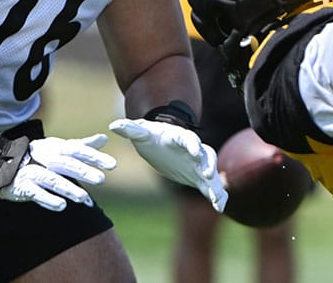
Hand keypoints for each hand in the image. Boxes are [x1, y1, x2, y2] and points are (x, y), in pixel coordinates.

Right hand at [0, 133, 115, 221]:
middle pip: (65, 163)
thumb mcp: (60, 148)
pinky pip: (35, 193)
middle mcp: (44, 157)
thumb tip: (104, 137)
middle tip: (101, 180)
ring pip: (51, 179)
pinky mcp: (23, 186)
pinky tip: (61, 206)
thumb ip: (82, 145)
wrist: (3, 166)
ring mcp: (32, 171)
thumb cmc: (38, 158)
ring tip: (83, 198)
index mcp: (55, 147)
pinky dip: (48, 199)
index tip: (113, 165)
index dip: (94, 157)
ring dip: (68, 188)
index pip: (77, 150)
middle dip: (83, 171)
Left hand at [109, 118, 227, 211]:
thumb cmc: (151, 136)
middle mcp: (193, 150)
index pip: (188, 138)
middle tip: (209, 174)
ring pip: (211, 172)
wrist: (162, 144)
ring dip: (216, 183)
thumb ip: (130, 129)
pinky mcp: (198, 177)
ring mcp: (198, 163)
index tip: (194, 152)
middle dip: (208, 164)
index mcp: (179, 137)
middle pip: (206, 154)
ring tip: (217, 198)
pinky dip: (216, 195)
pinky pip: (210, 186)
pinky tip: (219, 208)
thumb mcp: (140, 133)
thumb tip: (113, 125)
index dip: (192, 144)